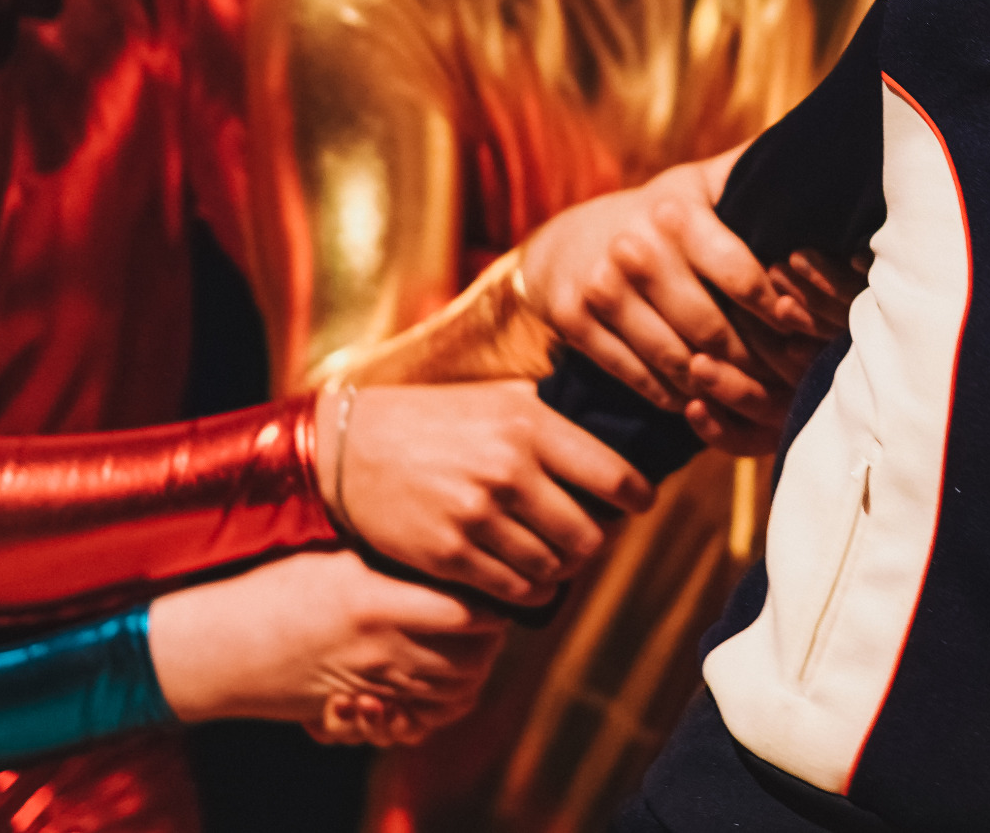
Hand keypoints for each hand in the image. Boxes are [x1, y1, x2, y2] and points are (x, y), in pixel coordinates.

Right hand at [147, 550, 500, 745]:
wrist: (216, 645)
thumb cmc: (271, 587)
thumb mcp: (334, 557)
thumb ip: (392, 558)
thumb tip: (448, 544)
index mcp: (375, 599)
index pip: (466, 611)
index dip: (495, 603)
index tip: (503, 585)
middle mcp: (377, 647)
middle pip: (469, 659)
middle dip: (492, 643)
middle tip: (497, 618)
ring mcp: (368, 683)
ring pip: (451, 692)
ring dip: (472, 674)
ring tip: (476, 648)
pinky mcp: (358, 708)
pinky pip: (421, 717)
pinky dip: (443, 705)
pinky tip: (444, 682)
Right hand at [315, 381, 652, 605]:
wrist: (351, 448)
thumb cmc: (436, 419)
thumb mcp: (499, 397)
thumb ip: (555, 416)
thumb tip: (619, 435)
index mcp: (531, 424)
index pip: (616, 477)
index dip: (637, 498)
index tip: (638, 502)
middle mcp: (510, 470)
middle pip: (591, 536)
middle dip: (597, 541)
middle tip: (589, 534)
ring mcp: (479, 517)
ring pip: (555, 570)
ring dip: (561, 568)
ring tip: (553, 553)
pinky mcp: (450, 555)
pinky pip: (514, 592)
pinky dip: (528, 590)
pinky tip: (524, 574)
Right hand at [518, 151, 815, 452]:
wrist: (564, 242)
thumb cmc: (658, 216)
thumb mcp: (701, 184)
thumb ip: (752, 172)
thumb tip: (818, 146)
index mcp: (675, 211)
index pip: (741, 275)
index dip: (778, 310)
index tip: (802, 328)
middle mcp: (635, 248)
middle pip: (712, 329)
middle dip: (755, 360)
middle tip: (787, 378)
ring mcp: (601, 287)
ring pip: (677, 360)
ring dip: (720, 385)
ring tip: (754, 394)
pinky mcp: (574, 321)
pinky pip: (639, 377)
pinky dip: (676, 395)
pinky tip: (703, 396)